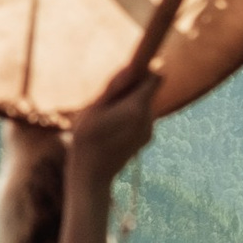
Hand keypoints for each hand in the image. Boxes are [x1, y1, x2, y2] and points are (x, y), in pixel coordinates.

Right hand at [64, 66, 157, 180]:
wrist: (93, 175)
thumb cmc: (87, 139)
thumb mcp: (94, 108)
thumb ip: (115, 87)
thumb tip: (132, 67)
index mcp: (136, 108)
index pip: (155, 77)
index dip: (144, 71)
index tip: (128, 75)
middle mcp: (149, 119)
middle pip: (148, 91)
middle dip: (132, 90)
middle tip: (108, 101)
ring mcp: (149, 130)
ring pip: (144, 105)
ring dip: (130, 104)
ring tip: (107, 119)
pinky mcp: (146, 139)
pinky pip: (142, 118)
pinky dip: (131, 117)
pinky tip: (113, 130)